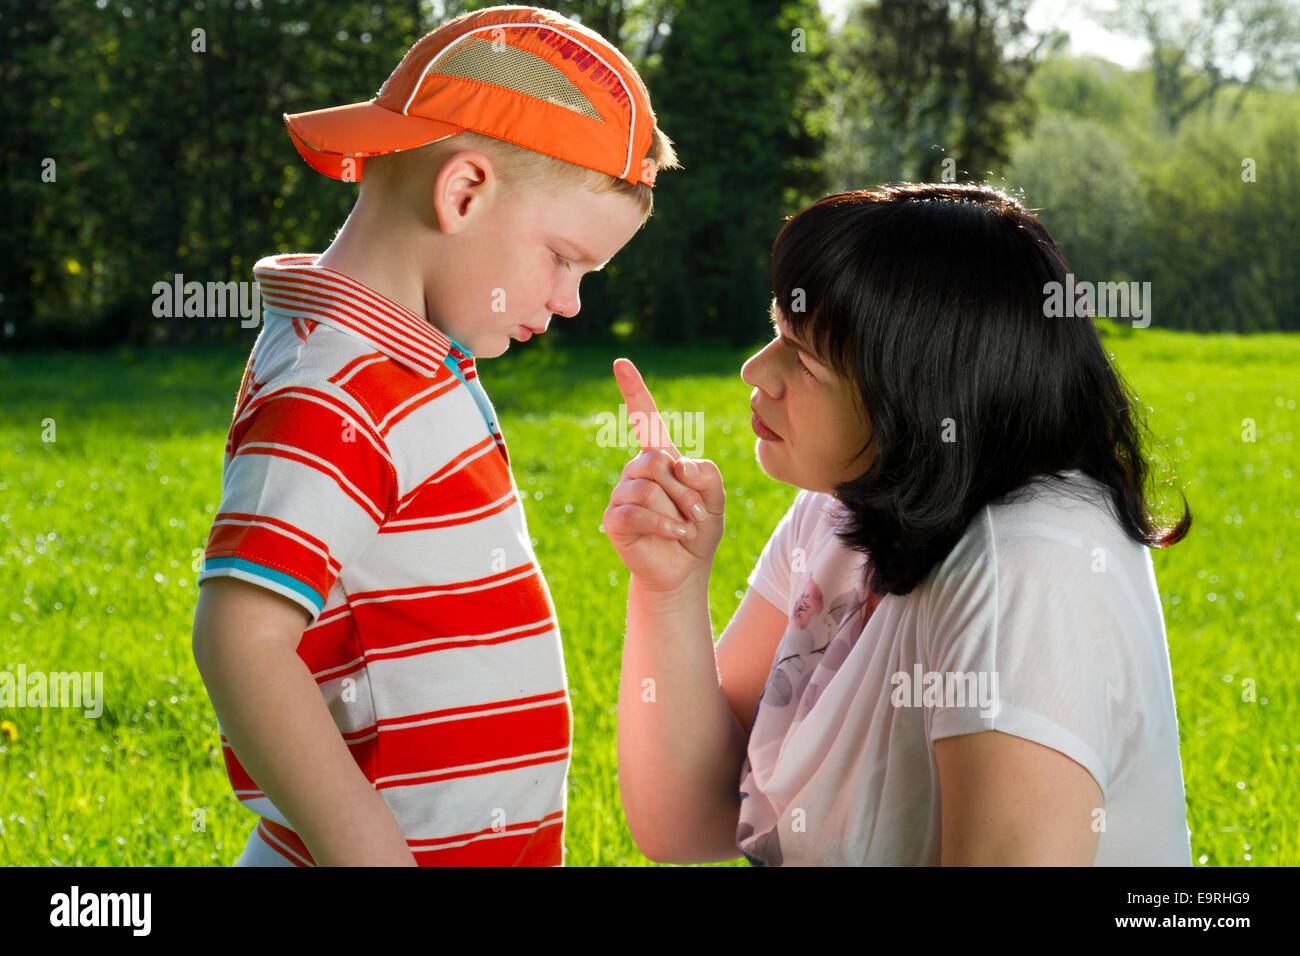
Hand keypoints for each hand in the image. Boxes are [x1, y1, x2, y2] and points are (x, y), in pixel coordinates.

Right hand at [602, 358, 724, 593]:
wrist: (686, 568)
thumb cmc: (698, 529)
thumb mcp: (715, 497)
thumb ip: (705, 473)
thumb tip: (675, 466)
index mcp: (661, 457)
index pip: (645, 418)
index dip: (634, 390)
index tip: (621, 363)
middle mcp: (637, 470)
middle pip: (656, 460)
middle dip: (684, 491)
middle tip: (695, 514)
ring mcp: (623, 494)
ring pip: (647, 488)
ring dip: (676, 511)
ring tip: (684, 528)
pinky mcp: (615, 519)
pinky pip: (636, 512)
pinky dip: (663, 525)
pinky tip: (675, 535)